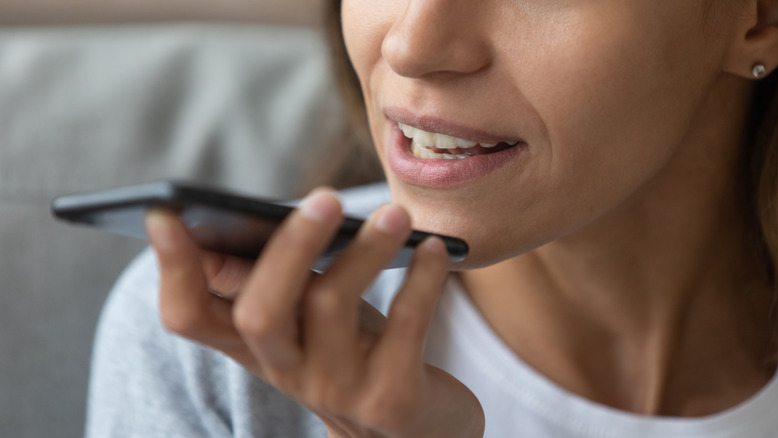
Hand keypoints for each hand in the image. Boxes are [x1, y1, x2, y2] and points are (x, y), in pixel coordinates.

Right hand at [145, 188, 484, 437]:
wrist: (411, 426)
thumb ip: (267, 276)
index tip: (165, 213)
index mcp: (253, 343)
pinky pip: (405, 330)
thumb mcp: (304, 314)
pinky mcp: (390, 400)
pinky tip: (433, 251)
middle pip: (259, 313)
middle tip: (326, 197)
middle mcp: (284, 370)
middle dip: (289, 250)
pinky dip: (422, 282)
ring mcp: (335, 390)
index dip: (172, 269)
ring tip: (397, 215)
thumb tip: (218, 221)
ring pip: (333, 308)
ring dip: (367, 251)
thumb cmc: (352, 347)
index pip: (188, 316)